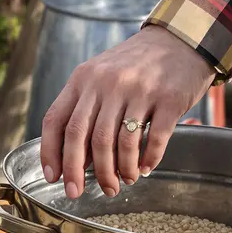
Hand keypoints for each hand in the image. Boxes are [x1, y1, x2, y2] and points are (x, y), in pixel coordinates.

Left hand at [39, 25, 216, 197]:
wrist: (181, 39)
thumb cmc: (135, 66)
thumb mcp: (101, 78)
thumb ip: (85, 111)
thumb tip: (76, 161)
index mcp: (84, 79)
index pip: (56, 120)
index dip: (50, 153)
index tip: (54, 178)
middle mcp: (107, 83)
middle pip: (84, 136)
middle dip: (78, 172)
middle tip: (79, 193)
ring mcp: (139, 90)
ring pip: (119, 143)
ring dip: (118, 170)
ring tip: (122, 182)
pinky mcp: (169, 98)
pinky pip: (155, 138)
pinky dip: (148, 160)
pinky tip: (145, 169)